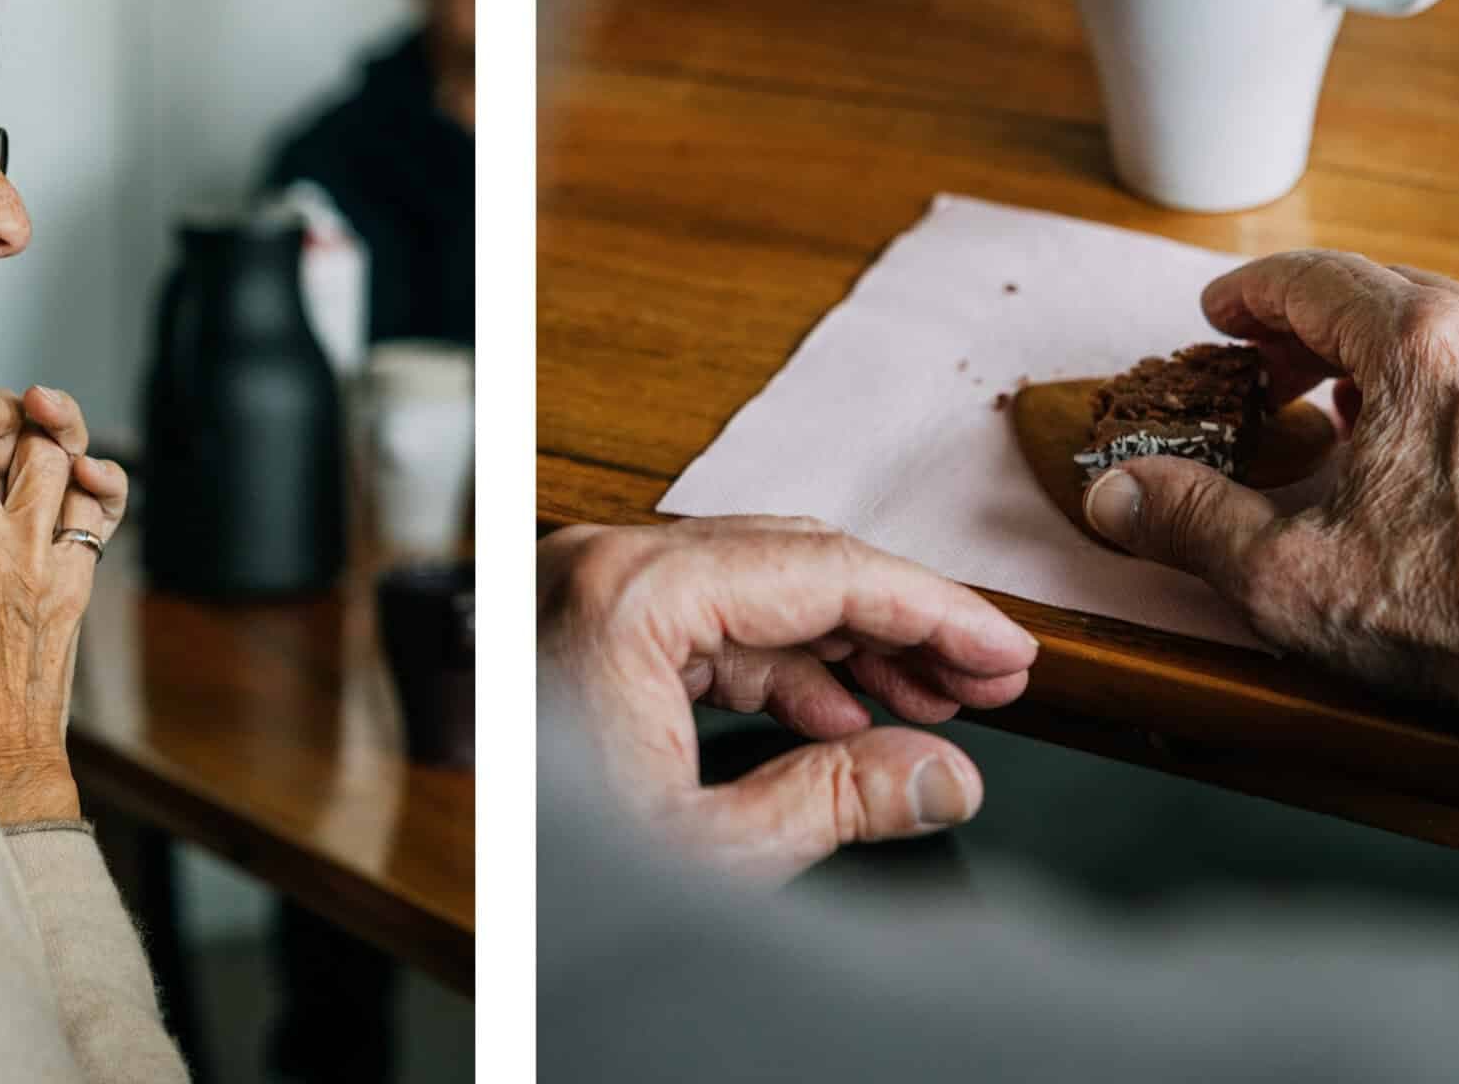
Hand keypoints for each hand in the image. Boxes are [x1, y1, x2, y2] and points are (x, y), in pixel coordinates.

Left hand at [539, 516, 1038, 882]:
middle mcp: (600, 568)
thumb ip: (838, 800)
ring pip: (758, 592)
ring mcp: (587, 592)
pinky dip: (784, 667)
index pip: (824, 571)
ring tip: (934, 706)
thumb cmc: (538, 868)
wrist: (451, 894)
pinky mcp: (585, 629)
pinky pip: (709, 625)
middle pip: (796, 565)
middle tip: (989, 679)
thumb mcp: (707, 851)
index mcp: (629, 597)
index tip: (1007, 649)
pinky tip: (849, 715)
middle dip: (900, 626)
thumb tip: (946, 775)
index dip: (936, 611)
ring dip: (850, 648)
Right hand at [1079, 251, 1458, 840]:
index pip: (1314, 280)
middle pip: (1401, 294)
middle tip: (1288, 369)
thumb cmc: (1453, 624)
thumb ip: (1188, 519)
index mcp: (1418, 348)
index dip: (1254, 293)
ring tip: (1398, 398)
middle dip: (1331, 326)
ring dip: (1436, 344)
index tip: (1225, 312)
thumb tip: (1114, 495)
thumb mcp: (1280, 573)